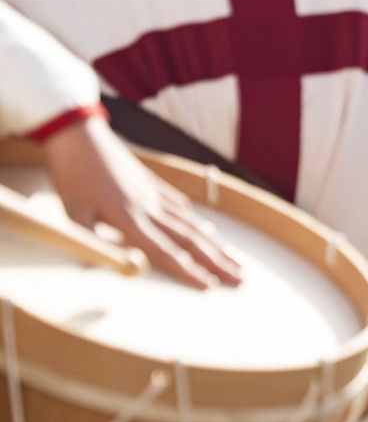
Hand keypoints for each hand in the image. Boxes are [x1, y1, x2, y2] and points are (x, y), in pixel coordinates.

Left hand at [41, 116, 241, 289]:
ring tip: (236, 260)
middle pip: (189, 240)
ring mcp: (155, 195)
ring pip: (192, 224)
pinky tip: (210, 232)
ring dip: (216, 244)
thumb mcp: (72, 212)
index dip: (187, 271)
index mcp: (129, 218)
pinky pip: (182, 207)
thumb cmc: (72, 175)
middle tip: (240, 278)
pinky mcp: (155, 184)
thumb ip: (90, 241)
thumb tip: (100, 267)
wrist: (81, 135)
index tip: (210, 286)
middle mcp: (149, 208)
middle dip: (217, 262)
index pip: (163, 252)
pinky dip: (198, 222)